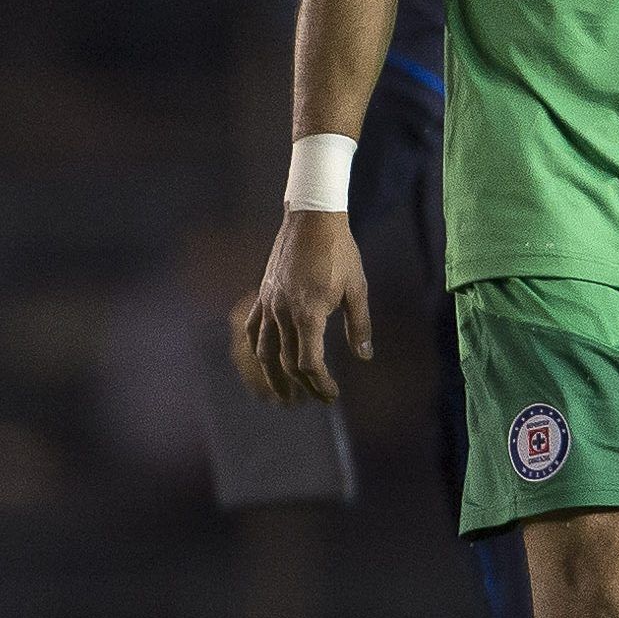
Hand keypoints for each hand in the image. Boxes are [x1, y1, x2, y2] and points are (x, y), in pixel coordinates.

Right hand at [237, 209, 372, 404]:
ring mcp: (269, 304)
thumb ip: (359, 325)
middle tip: (317, 399)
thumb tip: (364, 356)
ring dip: (274, 377)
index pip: (309, 363)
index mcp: (309, 314)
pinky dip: (257, 349)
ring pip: (265, 351)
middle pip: (288, 362)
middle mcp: (283, 313)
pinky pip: (254, 328)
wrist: (312, 219)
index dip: (320, 384)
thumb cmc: (340, 253)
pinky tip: (263, 360)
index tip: (332, 395)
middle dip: (303, 386)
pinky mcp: (263, 294)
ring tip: (284, 396)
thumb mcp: (357, 289)